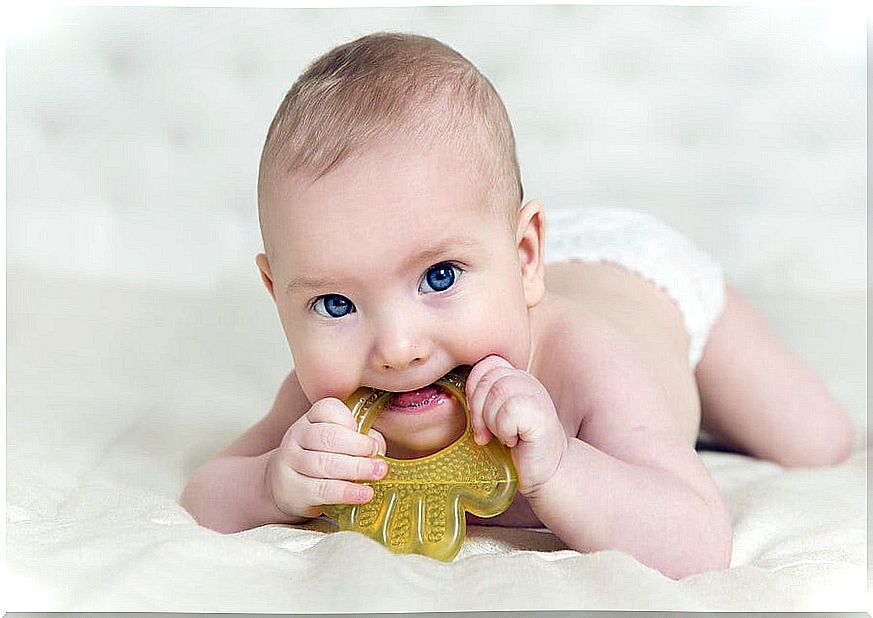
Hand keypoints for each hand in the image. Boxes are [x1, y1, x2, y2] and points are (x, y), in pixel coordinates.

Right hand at [266, 397, 387, 519]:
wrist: (285, 486)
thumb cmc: (321, 458)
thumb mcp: (338, 442)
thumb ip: (360, 439)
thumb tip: (378, 447)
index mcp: (311, 418)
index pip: (327, 410)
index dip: (350, 422)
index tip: (367, 437)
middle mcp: (297, 435)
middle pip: (327, 437)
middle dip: (358, 447)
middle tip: (379, 460)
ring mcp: (290, 461)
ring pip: (324, 463)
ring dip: (356, 469)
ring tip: (377, 475)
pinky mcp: (292, 489)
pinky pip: (321, 490)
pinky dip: (346, 492)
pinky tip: (364, 494)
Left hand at [466, 355, 567, 496]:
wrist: (547, 472)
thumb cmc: (516, 445)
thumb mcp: (495, 416)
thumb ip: (482, 398)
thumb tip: (454, 394)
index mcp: (516, 378)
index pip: (486, 364)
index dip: (474, 388)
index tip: (477, 414)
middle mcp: (528, 382)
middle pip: (488, 378)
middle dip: (478, 409)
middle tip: (485, 433)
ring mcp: (538, 397)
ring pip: (498, 393)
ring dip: (491, 422)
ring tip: (502, 437)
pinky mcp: (542, 416)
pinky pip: (509, 412)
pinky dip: (505, 431)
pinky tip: (514, 441)